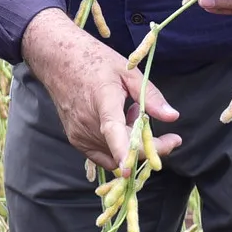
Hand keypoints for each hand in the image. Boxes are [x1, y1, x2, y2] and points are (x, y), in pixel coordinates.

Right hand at [21, 8, 180, 173]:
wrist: (58, 60)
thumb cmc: (95, 61)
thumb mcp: (128, 71)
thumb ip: (150, 96)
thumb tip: (173, 117)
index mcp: (103, 100)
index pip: (113, 130)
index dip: (123, 151)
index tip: (133, 171)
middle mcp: (88, 122)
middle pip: (125, 149)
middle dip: (149, 144)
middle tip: (156, 124)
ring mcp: (79, 134)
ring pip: (117, 154)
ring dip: (131, 142)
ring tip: (128, 113)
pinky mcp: (75, 140)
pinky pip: (104, 156)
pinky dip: (117, 147)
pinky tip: (117, 123)